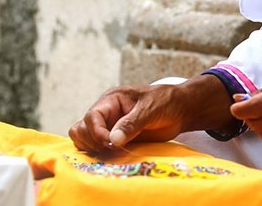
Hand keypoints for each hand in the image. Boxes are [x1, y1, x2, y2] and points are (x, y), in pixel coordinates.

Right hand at [68, 75, 233, 153]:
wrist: (180, 110)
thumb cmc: (165, 102)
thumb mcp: (149, 109)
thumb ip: (131, 123)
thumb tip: (113, 141)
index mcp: (110, 101)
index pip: (92, 116)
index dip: (96, 131)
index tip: (108, 143)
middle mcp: (106, 115)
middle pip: (81, 129)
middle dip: (92, 141)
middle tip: (111, 150)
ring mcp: (109, 129)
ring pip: (84, 139)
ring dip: (92, 149)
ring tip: (111, 154)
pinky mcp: (116, 142)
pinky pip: (98, 150)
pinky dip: (99, 155)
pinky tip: (113, 159)